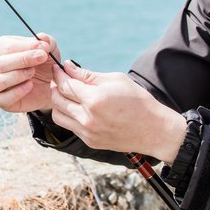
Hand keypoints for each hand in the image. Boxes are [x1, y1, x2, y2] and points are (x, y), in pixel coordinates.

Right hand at [0, 33, 60, 112]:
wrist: (48, 85)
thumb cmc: (43, 63)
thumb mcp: (48, 50)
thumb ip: (47, 41)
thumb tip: (42, 37)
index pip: (4, 46)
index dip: (25, 46)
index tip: (44, 48)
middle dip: (23, 59)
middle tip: (42, 57)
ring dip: (17, 76)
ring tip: (33, 72)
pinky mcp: (1, 101)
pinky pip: (3, 98)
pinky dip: (17, 91)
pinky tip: (30, 85)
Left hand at [49, 62, 186, 162]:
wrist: (153, 130)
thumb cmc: (137, 100)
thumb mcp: (115, 80)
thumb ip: (88, 75)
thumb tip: (68, 67)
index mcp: (94, 100)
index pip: (65, 85)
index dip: (58, 75)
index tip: (57, 68)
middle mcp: (87, 118)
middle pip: (57, 100)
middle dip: (55, 87)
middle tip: (60, 79)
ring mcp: (87, 132)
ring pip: (58, 116)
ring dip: (58, 103)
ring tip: (67, 94)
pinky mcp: (89, 141)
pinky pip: (70, 126)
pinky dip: (69, 115)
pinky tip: (78, 108)